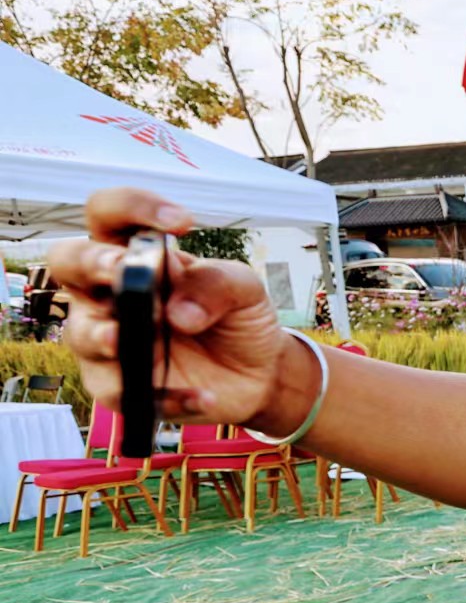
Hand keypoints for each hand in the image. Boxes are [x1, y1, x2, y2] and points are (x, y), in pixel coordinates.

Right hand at [49, 188, 291, 427]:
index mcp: (136, 256)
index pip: (109, 214)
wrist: (259, 372)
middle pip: (68, 262)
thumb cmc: (236, 319)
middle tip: (124, 270)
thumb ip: (217, 284)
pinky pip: (122, 393)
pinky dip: (164, 396)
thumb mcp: (244, 291)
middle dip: (92, 262)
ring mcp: (108, 340)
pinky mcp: (121, 386)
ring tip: (133, 339)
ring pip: (80, 333)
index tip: (181, 221)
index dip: (132, 206)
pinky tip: (202, 396)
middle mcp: (109, 293)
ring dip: (104, 334)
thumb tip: (178, 312)